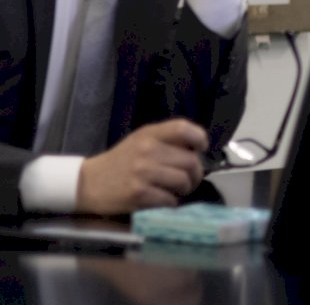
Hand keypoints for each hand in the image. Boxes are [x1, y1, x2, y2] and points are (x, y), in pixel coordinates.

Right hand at [76, 119, 208, 215]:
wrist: (87, 183)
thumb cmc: (120, 162)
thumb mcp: (140, 141)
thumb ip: (166, 140)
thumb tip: (197, 150)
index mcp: (149, 134)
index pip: (183, 128)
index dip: (199, 138)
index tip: (201, 149)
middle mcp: (147, 150)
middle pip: (190, 161)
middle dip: (196, 173)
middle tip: (190, 180)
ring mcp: (142, 172)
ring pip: (183, 181)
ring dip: (184, 189)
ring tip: (176, 190)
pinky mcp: (138, 194)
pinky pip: (169, 200)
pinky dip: (170, 202)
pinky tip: (162, 200)